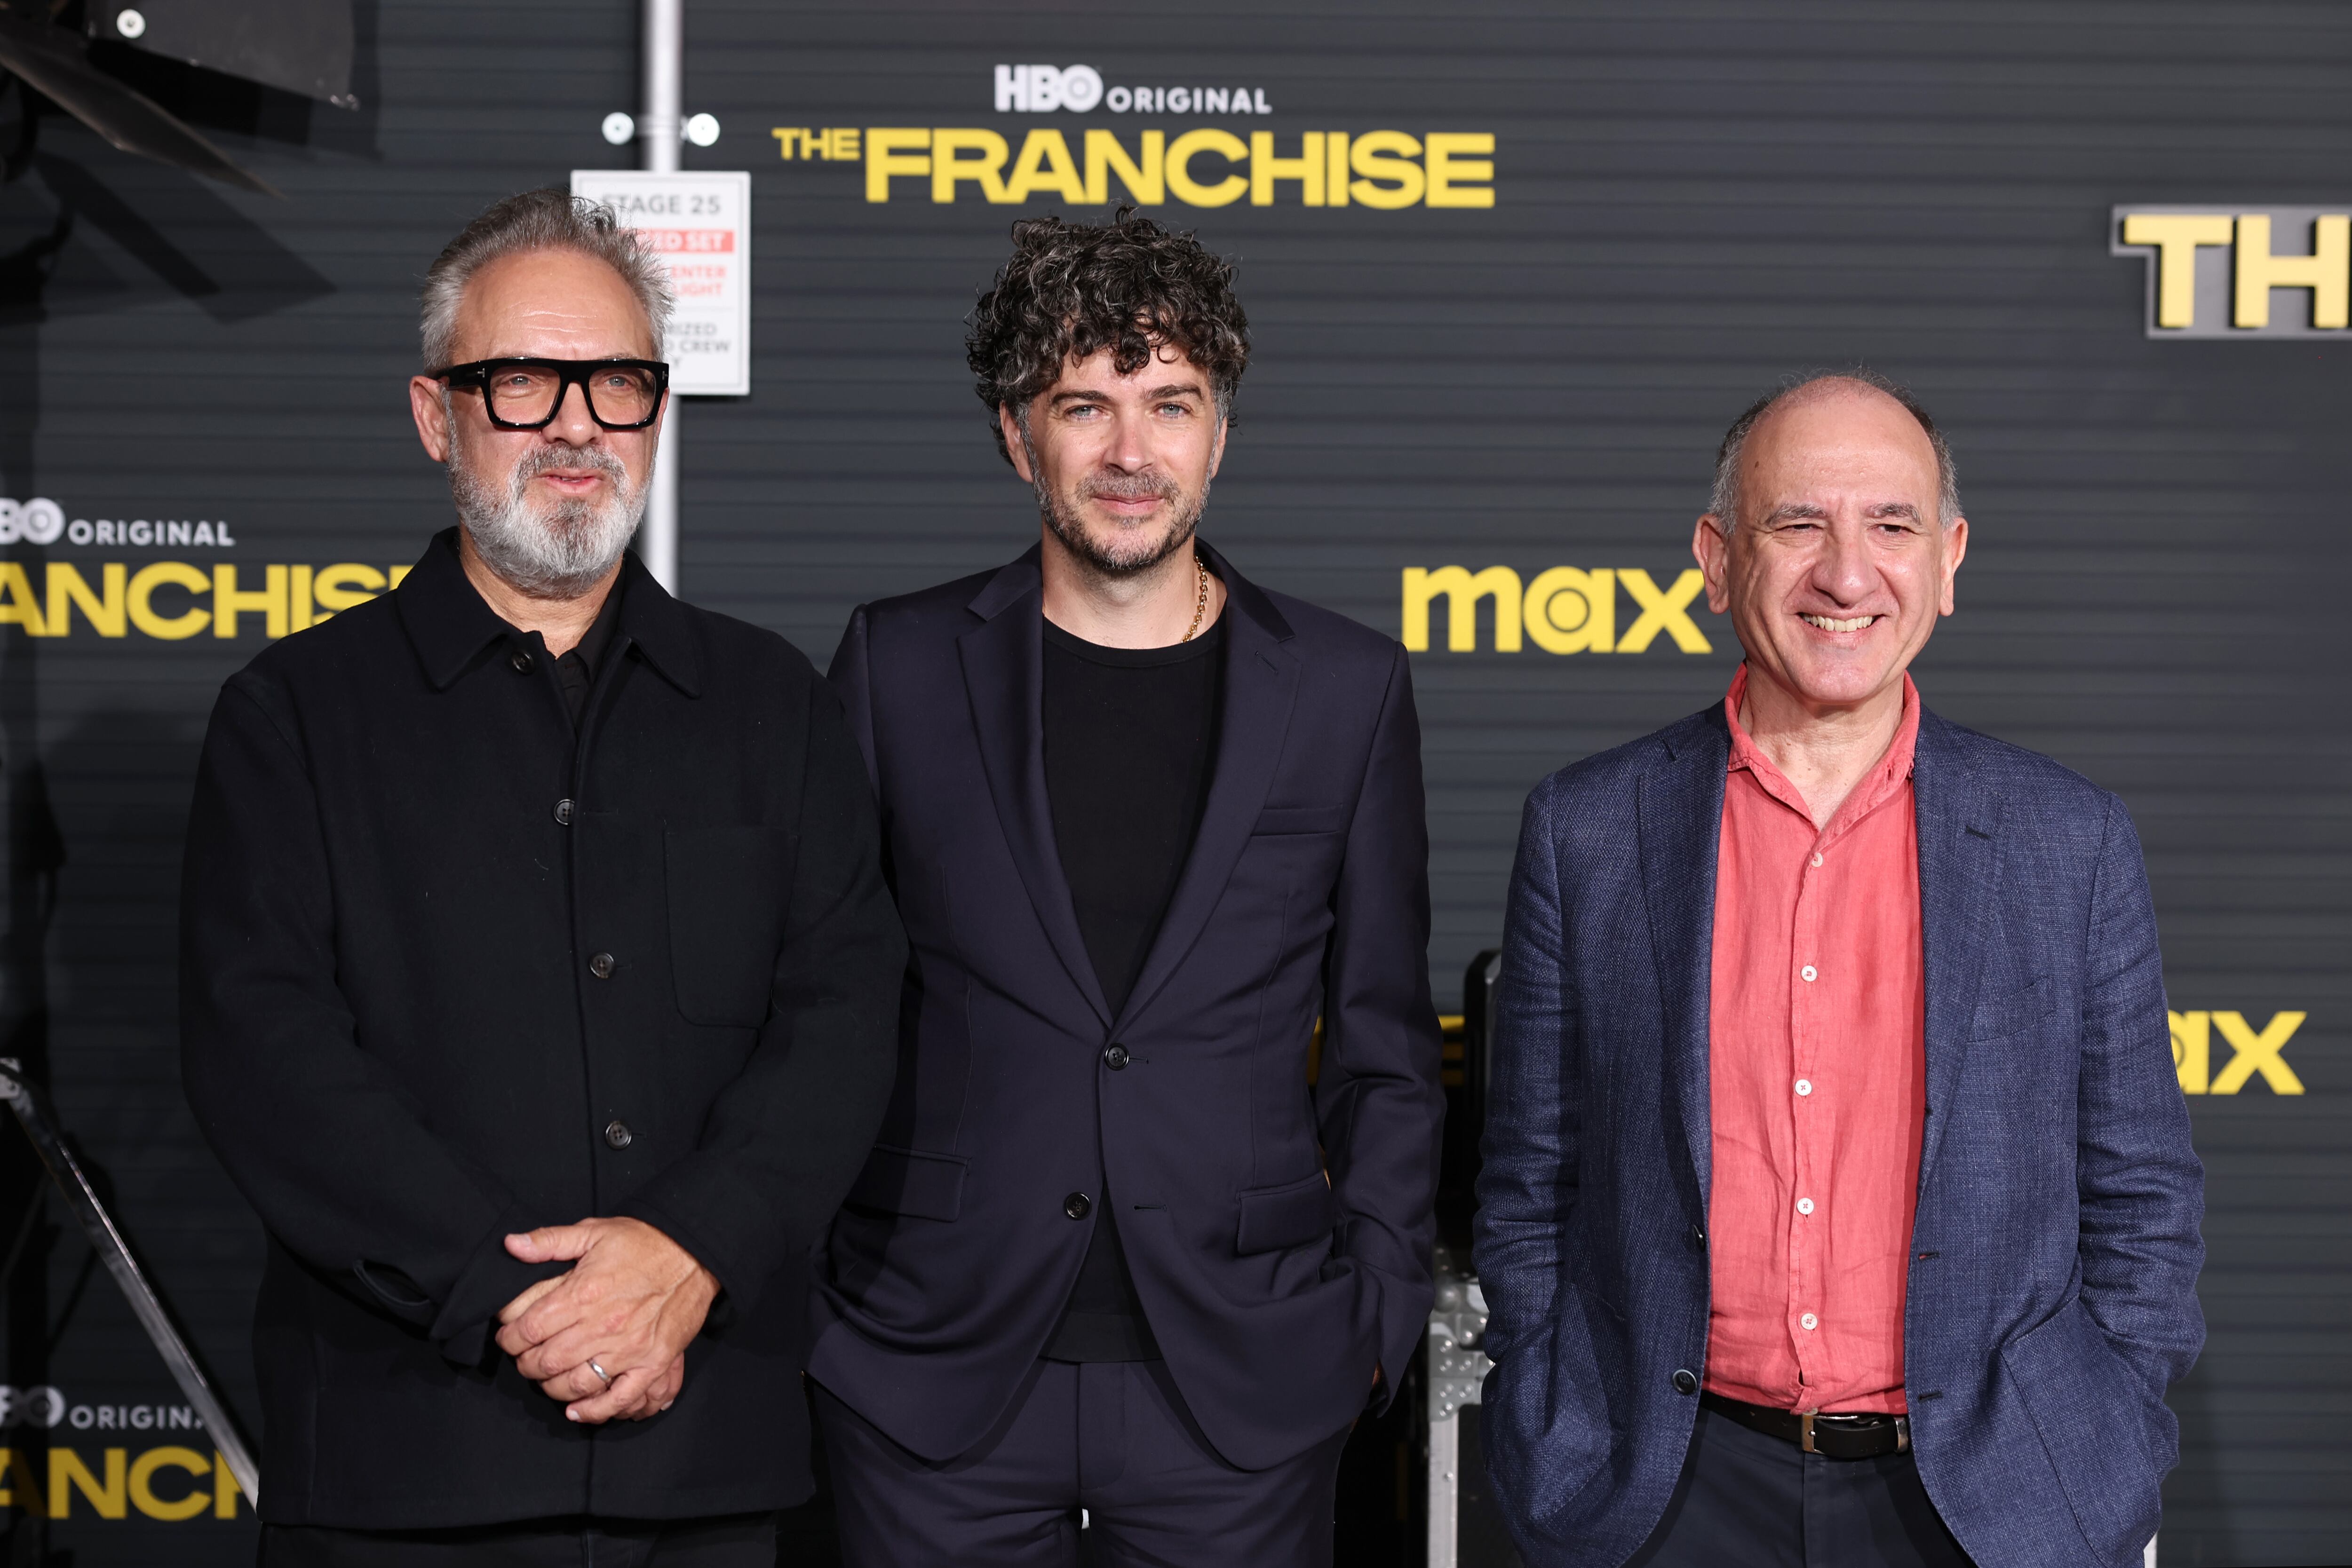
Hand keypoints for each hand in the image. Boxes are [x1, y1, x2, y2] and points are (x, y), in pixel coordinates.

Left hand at [494, 1217, 718, 1423]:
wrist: (695, 1253)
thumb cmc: (644, 1242)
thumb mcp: (594, 1231)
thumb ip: (549, 1241)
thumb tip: (510, 1245)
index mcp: (583, 1293)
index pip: (528, 1329)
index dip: (509, 1337)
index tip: (508, 1336)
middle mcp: (602, 1325)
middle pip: (546, 1361)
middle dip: (526, 1364)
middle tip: (525, 1357)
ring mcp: (628, 1348)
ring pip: (574, 1384)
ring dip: (551, 1387)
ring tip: (548, 1378)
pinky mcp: (652, 1362)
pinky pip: (618, 1398)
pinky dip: (594, 1410)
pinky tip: (577, 1410)